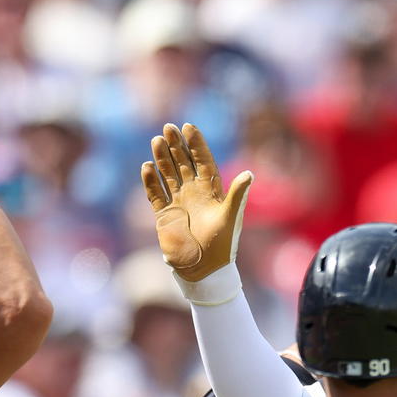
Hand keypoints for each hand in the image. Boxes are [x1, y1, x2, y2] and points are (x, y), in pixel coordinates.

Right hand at [141, 123, 252, 282]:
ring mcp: (178, 202)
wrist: (204, 269)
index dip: (196, 144)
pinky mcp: (164, 215)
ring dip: (162, 158)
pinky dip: (150, 181)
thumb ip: (238, 195)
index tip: (189, 127)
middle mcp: (194, 193)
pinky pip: (155, 194)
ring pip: (168, 174)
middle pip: (183, 163)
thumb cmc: (222, 245)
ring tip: (156, 140)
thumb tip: (250, 173)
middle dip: (176, 145)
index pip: (203, 161)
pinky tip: (147, 167)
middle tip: (168, 127)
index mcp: (212, 191)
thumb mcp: (231, 217)